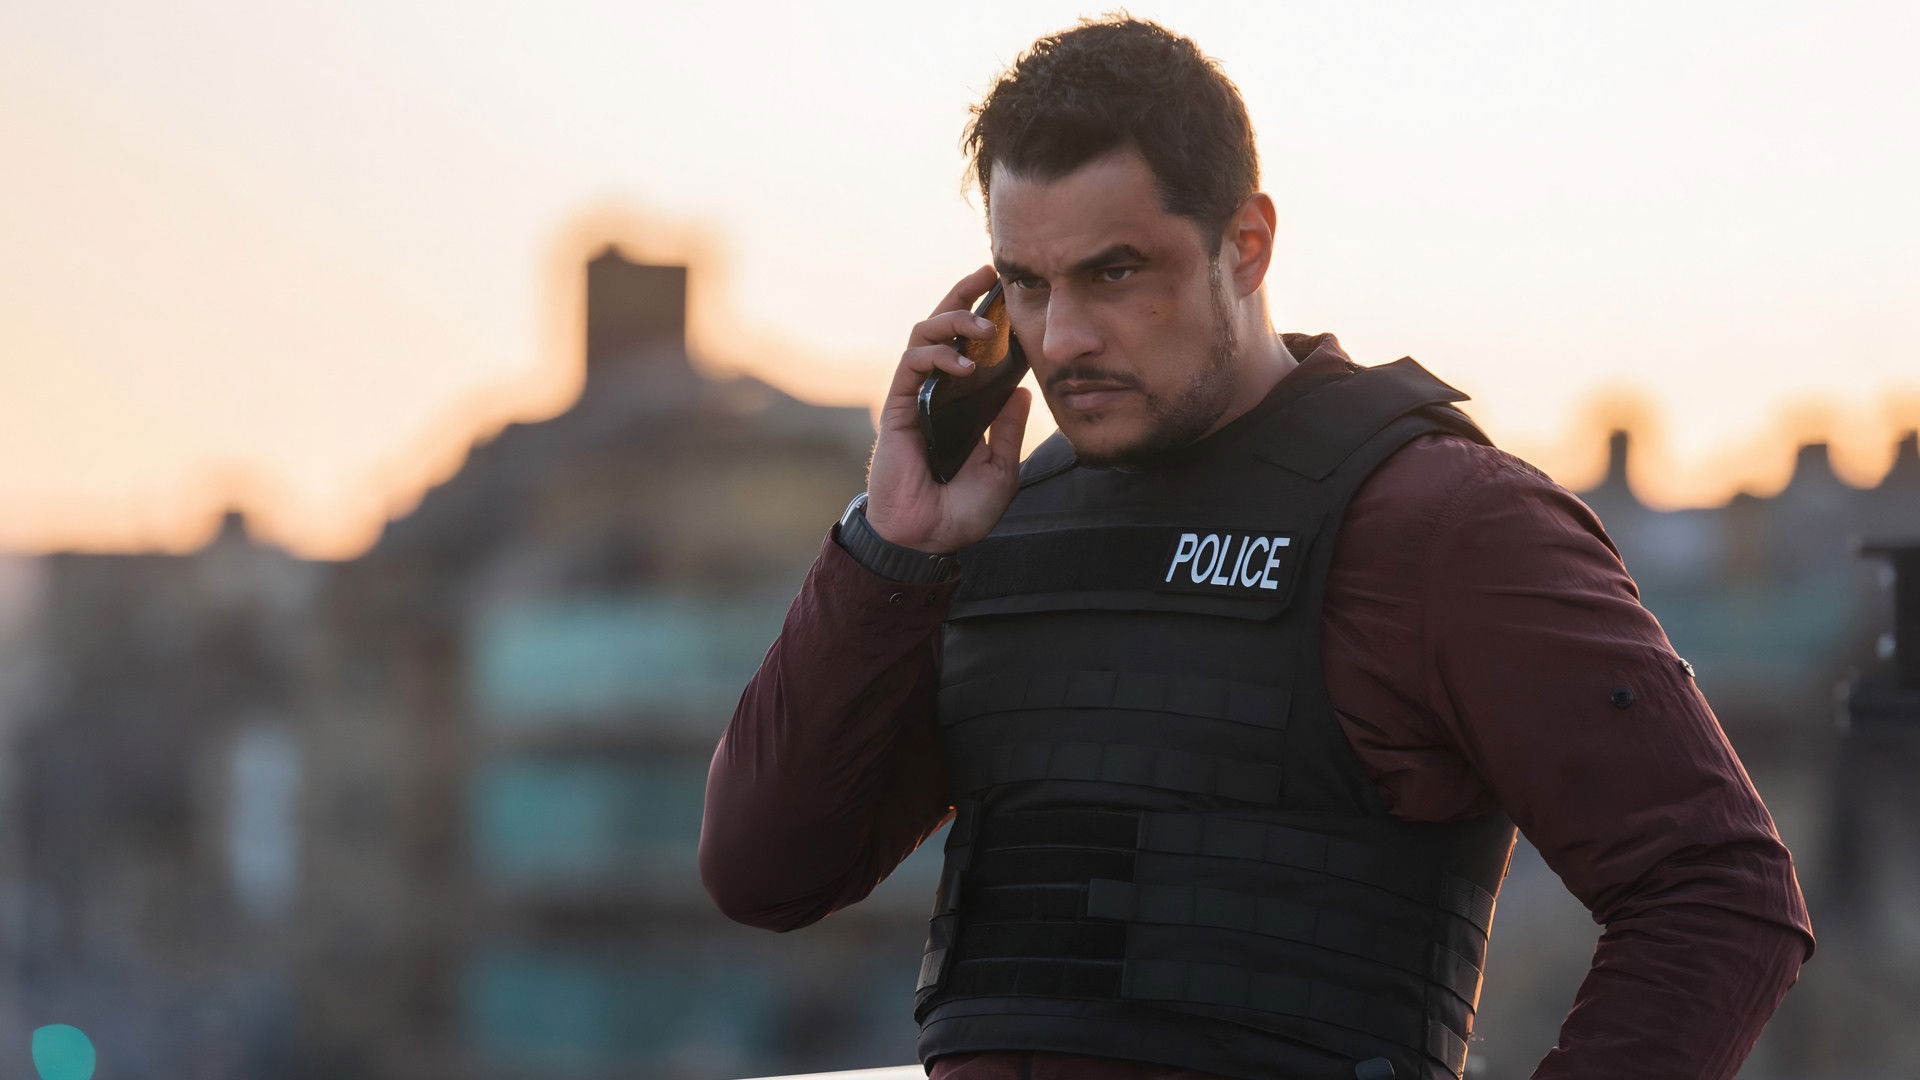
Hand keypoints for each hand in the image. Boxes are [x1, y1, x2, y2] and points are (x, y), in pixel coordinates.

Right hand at [863, 265, 1032, 552]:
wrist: (928, 538)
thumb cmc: (961, 511)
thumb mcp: (1002, 469)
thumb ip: (1010, 430)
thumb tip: (1023, 390)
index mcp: (961, 404)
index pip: (970, 348)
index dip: (984, 316)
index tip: (1006, 292)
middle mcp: (937, 393)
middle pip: (943, 328)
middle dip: (963, 295)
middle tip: (988, 273)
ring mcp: (915, 396)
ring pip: (924, 335)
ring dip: (953, 320)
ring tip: (985, 326)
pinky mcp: (899, 406)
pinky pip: (912, 364)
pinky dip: (938, 355)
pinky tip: (964, 363)